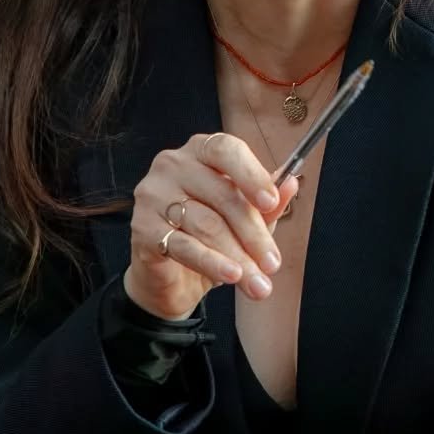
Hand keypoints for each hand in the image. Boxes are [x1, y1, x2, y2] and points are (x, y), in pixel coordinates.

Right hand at [127, 130, 298, 320]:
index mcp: (201, 151)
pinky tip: (231, 276)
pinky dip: (211, 262)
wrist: (172, 275)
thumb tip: (291, 183)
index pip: (226, 150)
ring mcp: (154, 195)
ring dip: (238, 256)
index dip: (252, 175)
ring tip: (259, 282)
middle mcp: (173, 165)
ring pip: (206, 224)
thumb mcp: (244, 218)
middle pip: (222, 195)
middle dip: (254, 234)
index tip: (272, 202)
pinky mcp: (142, 228)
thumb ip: (266, 201)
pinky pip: (184, 246)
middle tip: (273, 264)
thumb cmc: (210, 234)